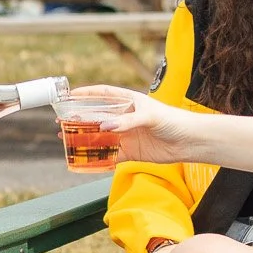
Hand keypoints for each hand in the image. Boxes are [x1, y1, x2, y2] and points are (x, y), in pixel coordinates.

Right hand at [67, 86, 194, 162]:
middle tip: (61, 121)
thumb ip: (128, 121)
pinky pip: (109, 155)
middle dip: (79, 118)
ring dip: (84, 138)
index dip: (85, 94)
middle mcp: (125, 118)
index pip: (103, 94)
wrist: (190, 142)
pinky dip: (97, 157)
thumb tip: (105, 126)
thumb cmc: (174, 121)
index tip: (68, 96)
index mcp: (129, 101)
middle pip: (97, 116)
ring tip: (66, 138)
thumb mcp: (150, 116)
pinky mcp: (131, 152)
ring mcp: (126, 135)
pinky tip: (84, 158)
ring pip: (100, 136)